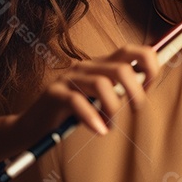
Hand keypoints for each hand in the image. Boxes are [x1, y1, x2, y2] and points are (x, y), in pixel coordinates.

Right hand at [7, 43, 159, 148]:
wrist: (33, 126)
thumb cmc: (72, 113)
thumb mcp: (100, 98)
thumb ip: (120, 88)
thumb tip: (148, 80)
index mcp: (101, 64)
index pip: (133, 51)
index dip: (149, 66)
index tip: (149, 88)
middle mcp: (86, 66)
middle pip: (122, 69)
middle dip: (136, 92)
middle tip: (135, 110)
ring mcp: (69, 79)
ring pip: (102, 85)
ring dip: (113, 109)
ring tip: (110, 125)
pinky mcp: (54, 94)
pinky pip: (78, 102)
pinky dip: (92, 119)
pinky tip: (99, 130)